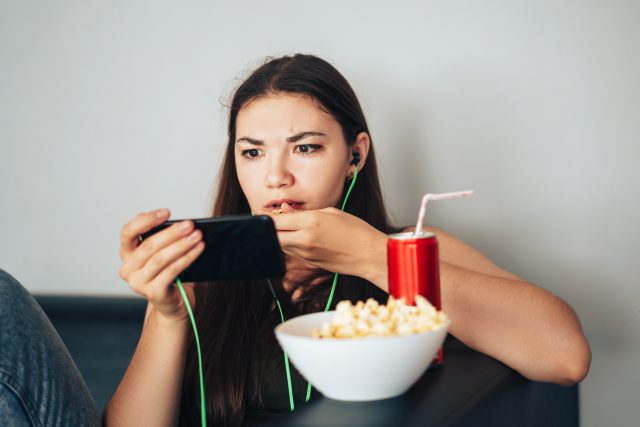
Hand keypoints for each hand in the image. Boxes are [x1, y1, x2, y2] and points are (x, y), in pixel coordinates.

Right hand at [118, 208, 204, 322]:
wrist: (173, 304)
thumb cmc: (168, 274)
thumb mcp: (161, 253)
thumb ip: (162, 238)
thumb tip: (183, 224)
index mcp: (127, 253)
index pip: (128, 232)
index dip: (146, 220)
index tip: (167, 212)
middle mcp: (128, 268)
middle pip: (149, 245)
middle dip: (172, 233)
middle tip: (190, 225)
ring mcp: (138, 282)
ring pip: (160, 258)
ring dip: (182, 245)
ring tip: (198, 236)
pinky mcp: (153, 293)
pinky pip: (172, 271)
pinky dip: (187, 258)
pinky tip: (199, 250)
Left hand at [270, 206, 387, 284]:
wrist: (369, 254)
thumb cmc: (355, 231)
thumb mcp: (331, 213)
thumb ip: (305, 212)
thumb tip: (286, 211)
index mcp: (310, 222)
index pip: (276, 220)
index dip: (265, 216)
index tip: (262, 213)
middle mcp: (305, 239)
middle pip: (272, 236)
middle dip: (268, 229)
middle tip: (269, 221)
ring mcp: (306, 253)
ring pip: (280, 245)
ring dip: (278, 237)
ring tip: (284, 227)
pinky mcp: (310, 263)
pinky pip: (292, 253)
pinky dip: (289, 245)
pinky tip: (296, 237)